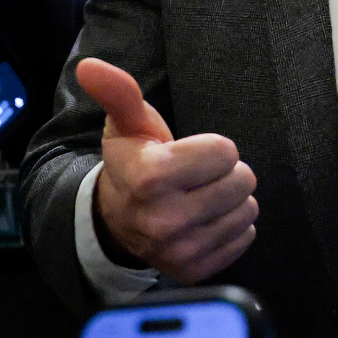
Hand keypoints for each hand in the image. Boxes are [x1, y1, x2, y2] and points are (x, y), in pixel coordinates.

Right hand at [79, 57, 258, 282]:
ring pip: (247, 209)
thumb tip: (89, 66)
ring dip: (229, 199)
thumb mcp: (127, 124)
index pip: (226, 152)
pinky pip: (245, 236)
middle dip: (223, 172)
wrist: (117, 220)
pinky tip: (204, 221)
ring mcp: (181, 251)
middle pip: (242, 180)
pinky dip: (231, 226)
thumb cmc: (133, 162)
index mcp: (150, 177)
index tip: (187, 154)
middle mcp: (165, 220)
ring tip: (200, 197)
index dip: (211, 147)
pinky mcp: (196, 271)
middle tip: (195, 177)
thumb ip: (118, 92)